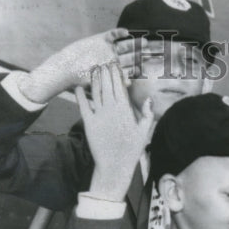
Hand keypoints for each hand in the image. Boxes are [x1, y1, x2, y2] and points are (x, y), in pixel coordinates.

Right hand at [20, 28, 146, 102]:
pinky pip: (112, 35)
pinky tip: (125, 31)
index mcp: (117, 71)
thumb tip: (130, 84)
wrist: (65, 68)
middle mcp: (115, 59)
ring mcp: (108, 49)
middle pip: (131, 56)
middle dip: (141, 54)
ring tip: (144, 42)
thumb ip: (112, 82)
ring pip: (125, 45)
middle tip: (152, 52)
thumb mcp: (98, 84)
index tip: (150, 66)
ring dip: (134, 43)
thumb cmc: (80, 80)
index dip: (141, 67)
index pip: (132, 69)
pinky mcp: (100, 39)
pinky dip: (118, 33)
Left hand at [76, 63, 153, 200]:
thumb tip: (149, 99)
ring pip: (96, 92)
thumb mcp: (144, 132)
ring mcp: (99, 115)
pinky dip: (81, 95)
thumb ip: (148, 114)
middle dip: (104, 73)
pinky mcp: (89, 123)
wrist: (115, 166)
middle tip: (102, 63)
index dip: (116, 74)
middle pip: (107, 86)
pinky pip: (84, 105)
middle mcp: (112, 109)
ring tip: (93, 70)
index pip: (119, 87)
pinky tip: (79, 87)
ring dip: (94, 80)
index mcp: (125, 110)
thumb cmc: (131, 151)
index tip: (114, 65)